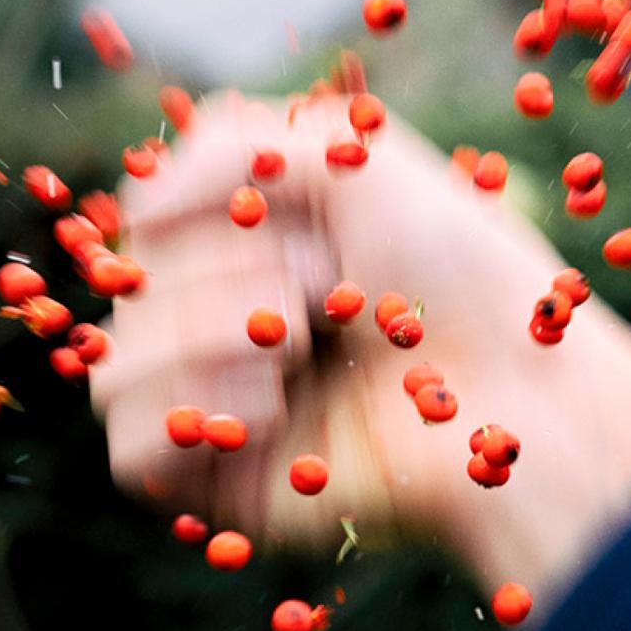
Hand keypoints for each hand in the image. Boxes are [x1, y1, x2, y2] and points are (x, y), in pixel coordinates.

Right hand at [90, 90, 630, 615]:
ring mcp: (211, 406)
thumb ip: (229, 144)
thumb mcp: (352, 155)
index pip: (143, 214)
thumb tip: (136, 214)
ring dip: (205, 337)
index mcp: (241, 246)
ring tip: (299, 347)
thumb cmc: (456, 270)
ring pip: (112, 367)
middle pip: (127, 287)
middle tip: (332, 291)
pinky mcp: (217, 486)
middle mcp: (215, 323)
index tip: (300, 221)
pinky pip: (128, 450)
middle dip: (231, 270)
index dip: (205, 209)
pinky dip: (194, 414)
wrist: (518, 392)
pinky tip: (273, 409)